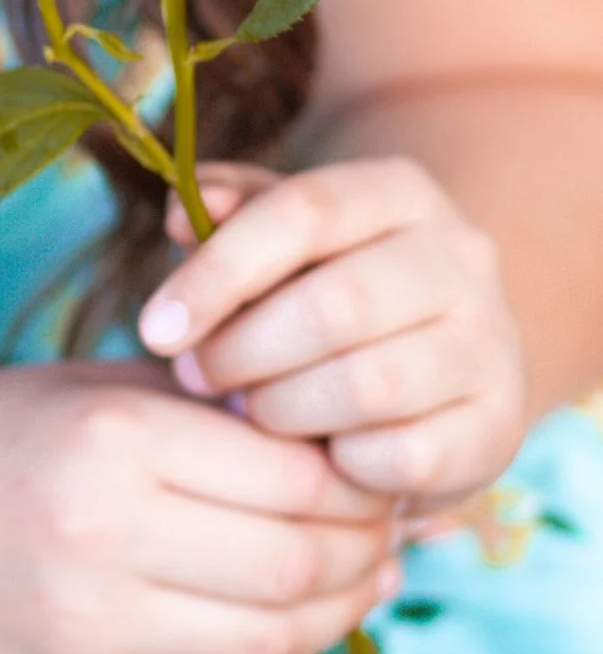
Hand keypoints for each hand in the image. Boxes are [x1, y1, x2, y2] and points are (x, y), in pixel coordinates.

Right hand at [0, 362, 397, 653]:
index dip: (354, 477)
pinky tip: (285, 622)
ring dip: (338, 610)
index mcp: (109, 439)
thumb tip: (343, 448)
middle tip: (377, 525)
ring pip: (280, 637)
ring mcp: (96, 624)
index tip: (362, 464)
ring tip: (347, 576)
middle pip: (301, 564)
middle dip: (363, 548)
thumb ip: (206, 413)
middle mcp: (105, 535)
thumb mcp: (88, 388)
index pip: (296, 477)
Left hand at [138, 159, 530, 505]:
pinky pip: (404, 457)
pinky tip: (316, 450)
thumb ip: (223, 217)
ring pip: (370, 384)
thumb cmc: (313, 287)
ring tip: (251, 409)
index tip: (152, 330)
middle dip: (242, 351)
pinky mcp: (500, 428)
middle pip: (336, 304)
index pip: (302, 211)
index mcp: (397, 191)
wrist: (424, 363)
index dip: (218, 272)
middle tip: (195, 377)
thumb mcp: (268, 240)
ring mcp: (492, 343)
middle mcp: (462, 257)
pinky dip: (340, 463)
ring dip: (284, 408)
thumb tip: (182, 212)